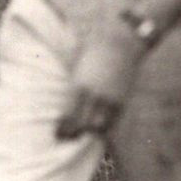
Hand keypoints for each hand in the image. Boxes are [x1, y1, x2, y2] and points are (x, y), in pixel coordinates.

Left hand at [55, 16, 146, 139]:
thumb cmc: (94, 50)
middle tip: (68, 139)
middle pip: (83, 123)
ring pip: (100, 125)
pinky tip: (101, 130)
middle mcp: (95, 95)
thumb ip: (73, 85)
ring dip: (91, 132)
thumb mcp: (77, 68)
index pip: (69, 115)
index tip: (58, 134)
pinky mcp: (123, 98)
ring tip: (85, 135)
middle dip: (75, 133)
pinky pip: (114, 119)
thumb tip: (65, 101)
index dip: (64, 128)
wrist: (121, 42)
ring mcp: (110, 97)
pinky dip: (107, 126)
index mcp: (79, 86)